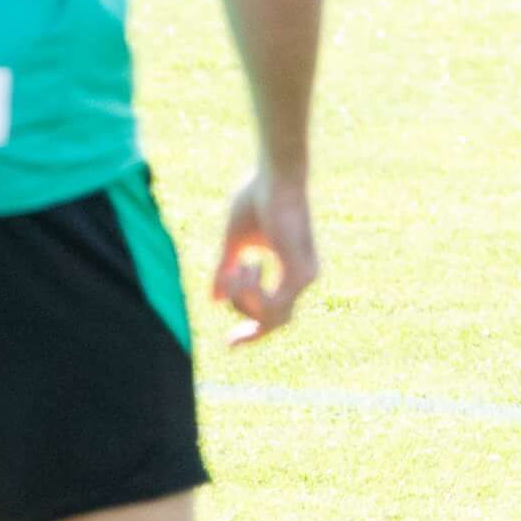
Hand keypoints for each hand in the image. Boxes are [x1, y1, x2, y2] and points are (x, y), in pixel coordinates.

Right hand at [215, 169, 317, 345]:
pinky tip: (246, 265)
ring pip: (270, 318)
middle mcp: (304, 276)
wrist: (275, 176)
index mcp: (292, 270)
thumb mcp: (235, 244)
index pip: (277, 314)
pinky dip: (250, 293)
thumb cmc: (256, 199)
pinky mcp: (301, 273)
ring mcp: (305, 276)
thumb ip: (226, 271)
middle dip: (248, 331)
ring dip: (242, 300)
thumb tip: (215, 301)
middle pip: (272, 322)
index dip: (253, 332)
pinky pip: (271, 306)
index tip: (228, 344)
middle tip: (228, 343)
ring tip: (238, 267)